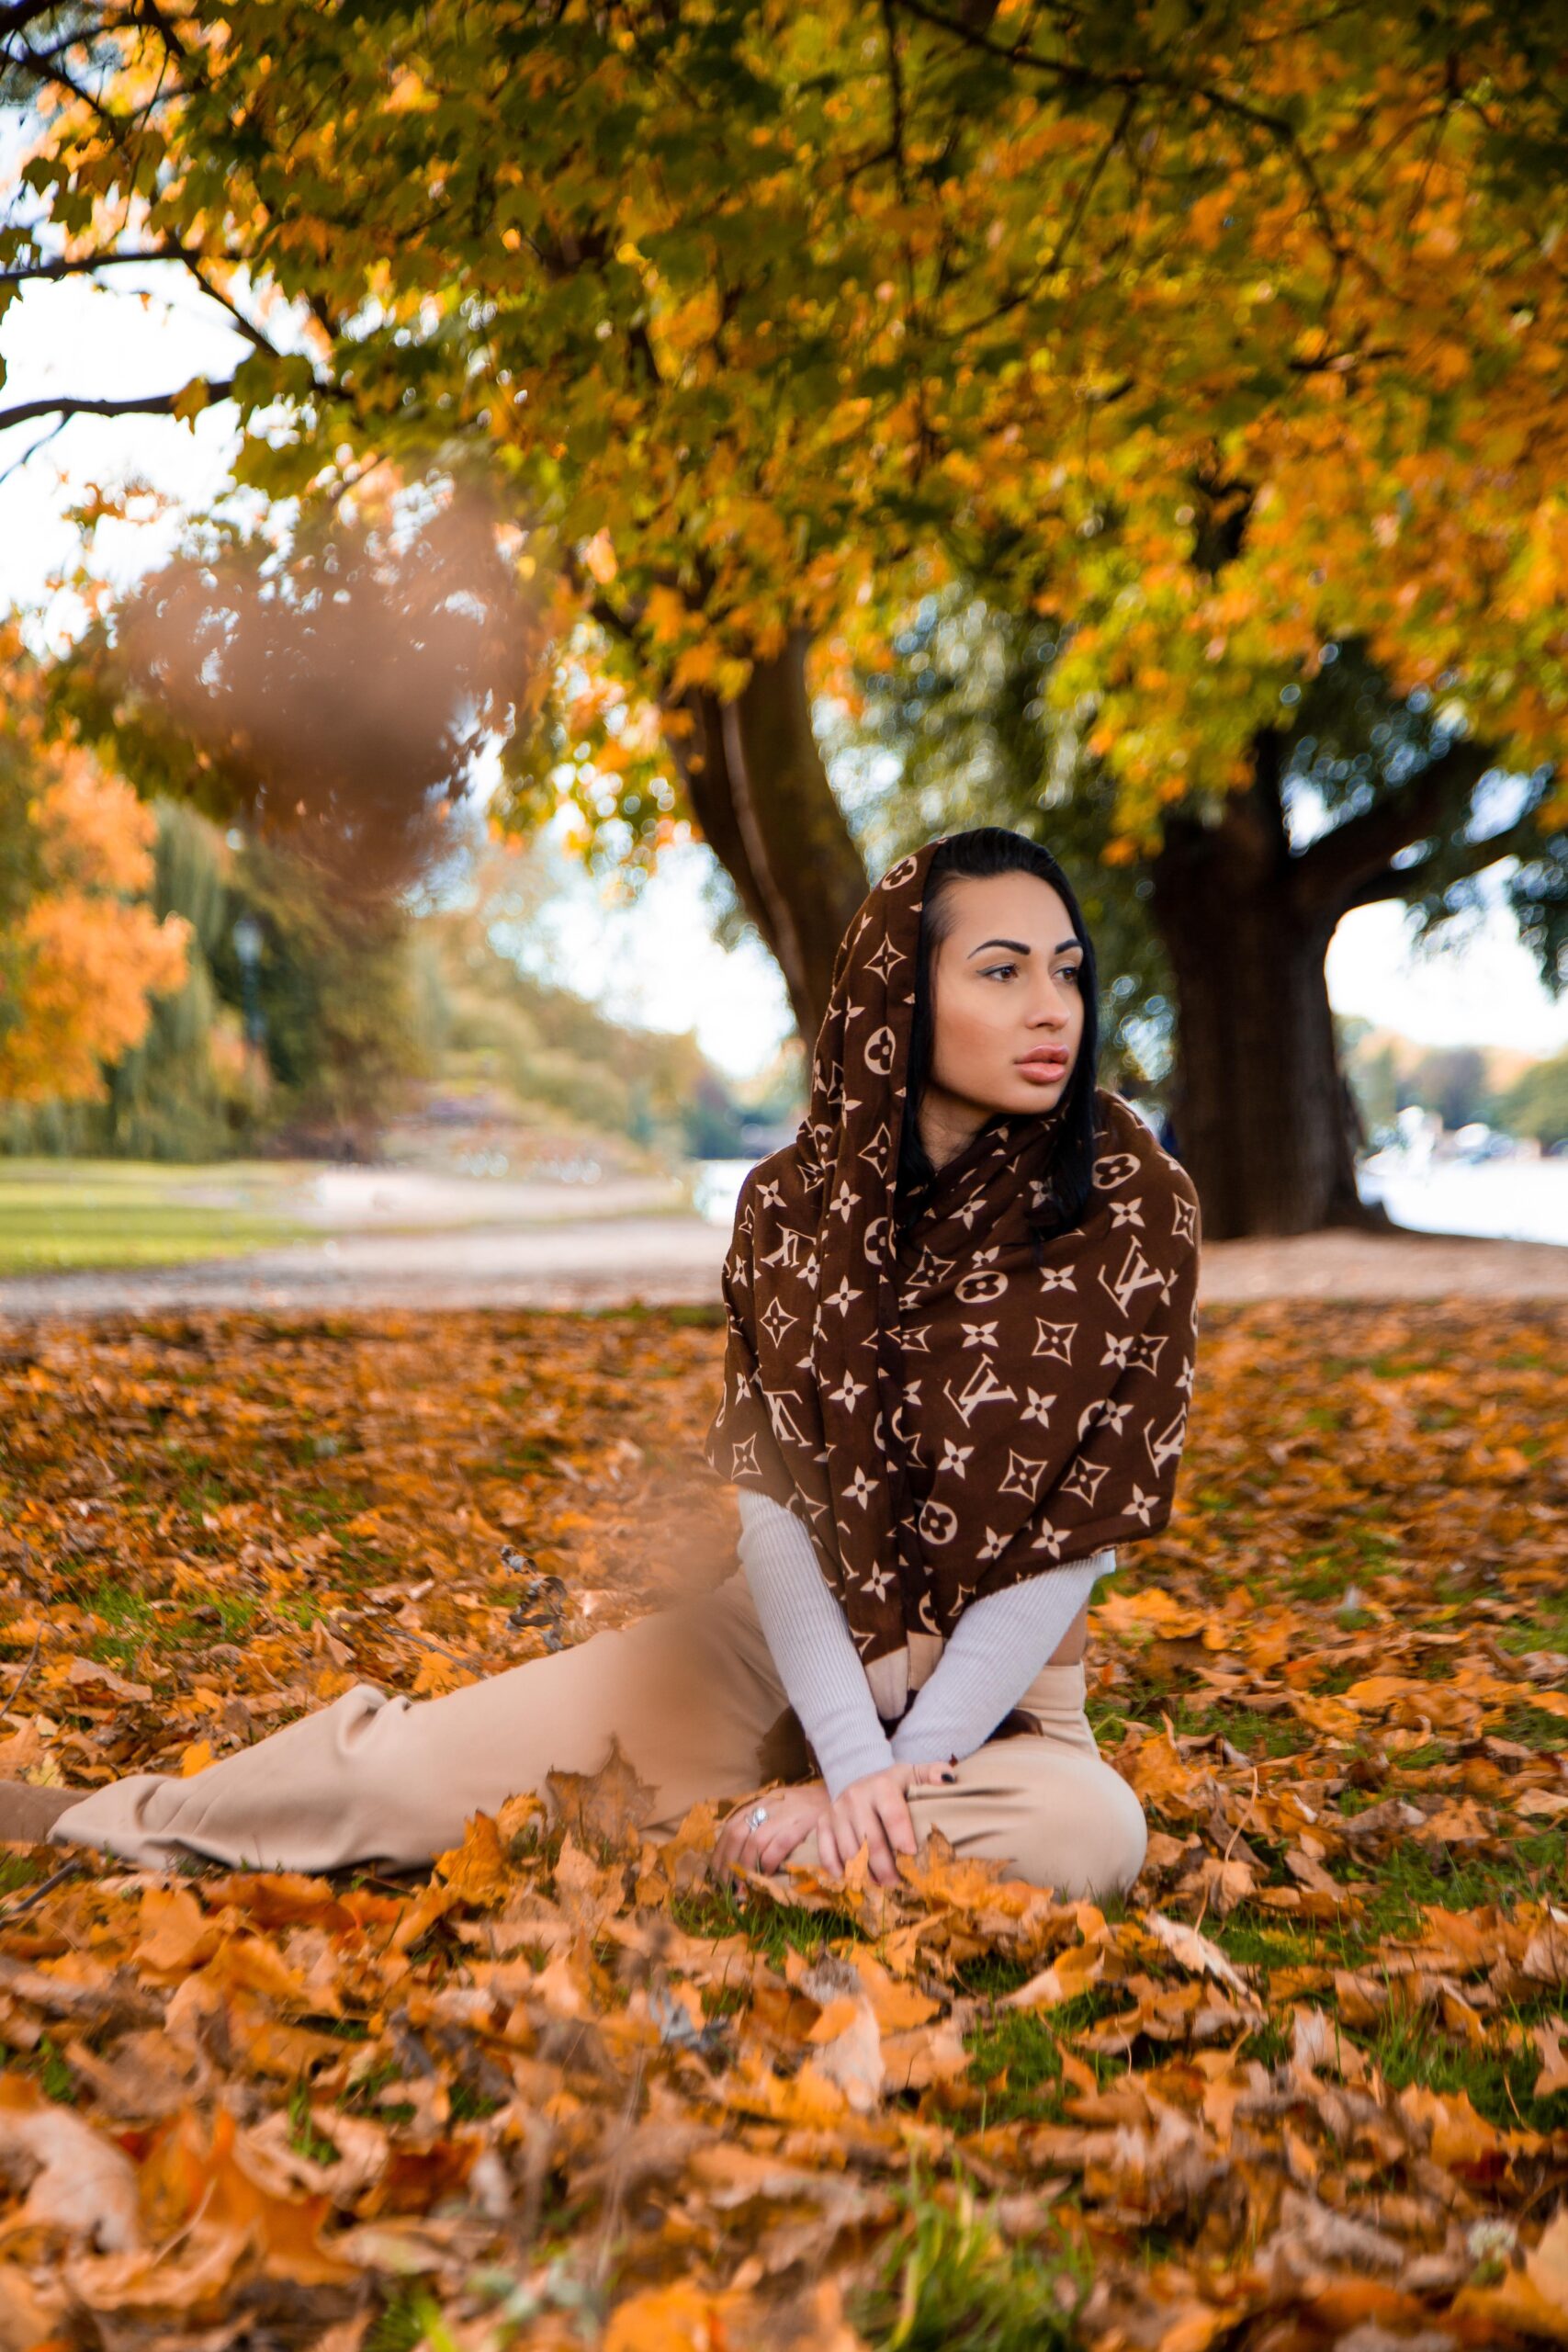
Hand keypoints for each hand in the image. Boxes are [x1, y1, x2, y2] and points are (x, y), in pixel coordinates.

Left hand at [711, 1781, 830, 1879]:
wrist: (839, 1792)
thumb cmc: (808, 1806)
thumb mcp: (780, 1808)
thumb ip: (762, 1822)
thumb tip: (739, 1853)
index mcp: (761, 1803)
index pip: (730, 1827)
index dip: (721, 1852)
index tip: (717, 1874)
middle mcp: (769, 1806)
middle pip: (738, 1834)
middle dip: (729, 1863)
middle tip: (728, 1886)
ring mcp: (785, 1814)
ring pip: (755, 1841)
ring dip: (747, 1867)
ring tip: (745, 1885)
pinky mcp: (802, 1823)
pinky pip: (779, 1844)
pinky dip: (770, 1861)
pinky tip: (769, 1873)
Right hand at [818, 1759, 955, 1887]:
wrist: (860, 1778)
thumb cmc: (895, 1785)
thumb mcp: (914, 1775)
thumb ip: (934, 1774)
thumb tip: (948, 1779)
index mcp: (881, 1786)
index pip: (893, 1815)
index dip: (902, 1838)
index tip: (912, 1856)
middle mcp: (855, 1797)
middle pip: (871, 1841)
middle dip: (886, 1868)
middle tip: (898, 1884)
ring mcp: (836, 1811)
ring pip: (849, 1851)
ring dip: (865, 1874)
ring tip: (881, 1885)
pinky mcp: (823, 1823)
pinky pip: (826, 1852)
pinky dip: (838, 1870)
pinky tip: (852, 1879)